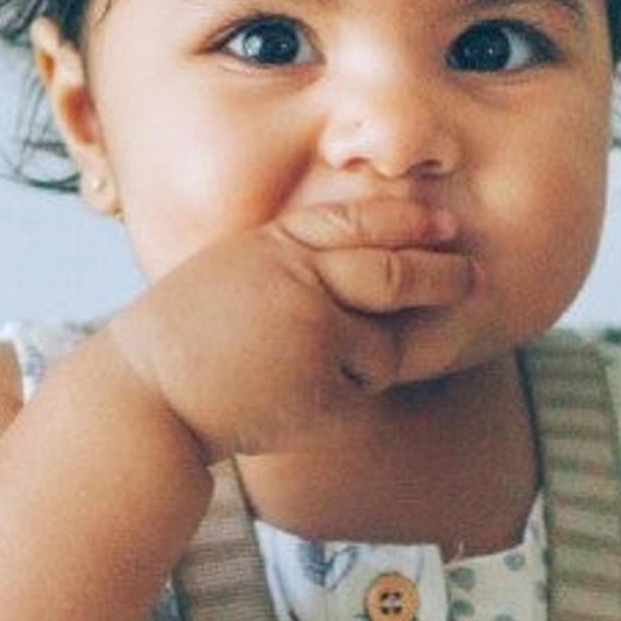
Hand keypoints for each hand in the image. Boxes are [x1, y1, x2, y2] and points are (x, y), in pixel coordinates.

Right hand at [101, 198, 482, 460]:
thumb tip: (367, 254)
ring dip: (373, 358)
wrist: (150, 397)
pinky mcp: (323, 393)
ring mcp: (316, 339)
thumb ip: (295, 258)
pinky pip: (359, 394)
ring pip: (385, 347)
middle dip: (441, 277)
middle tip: (470, 277)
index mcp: (278, 245)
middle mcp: (304, 284)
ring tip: (319, 367)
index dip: (411, 225)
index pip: (361, 223)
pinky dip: (344, 396)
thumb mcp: (235, 267)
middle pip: (396, 275)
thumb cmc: (186, 334)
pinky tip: (298, 397)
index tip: (445, 229)